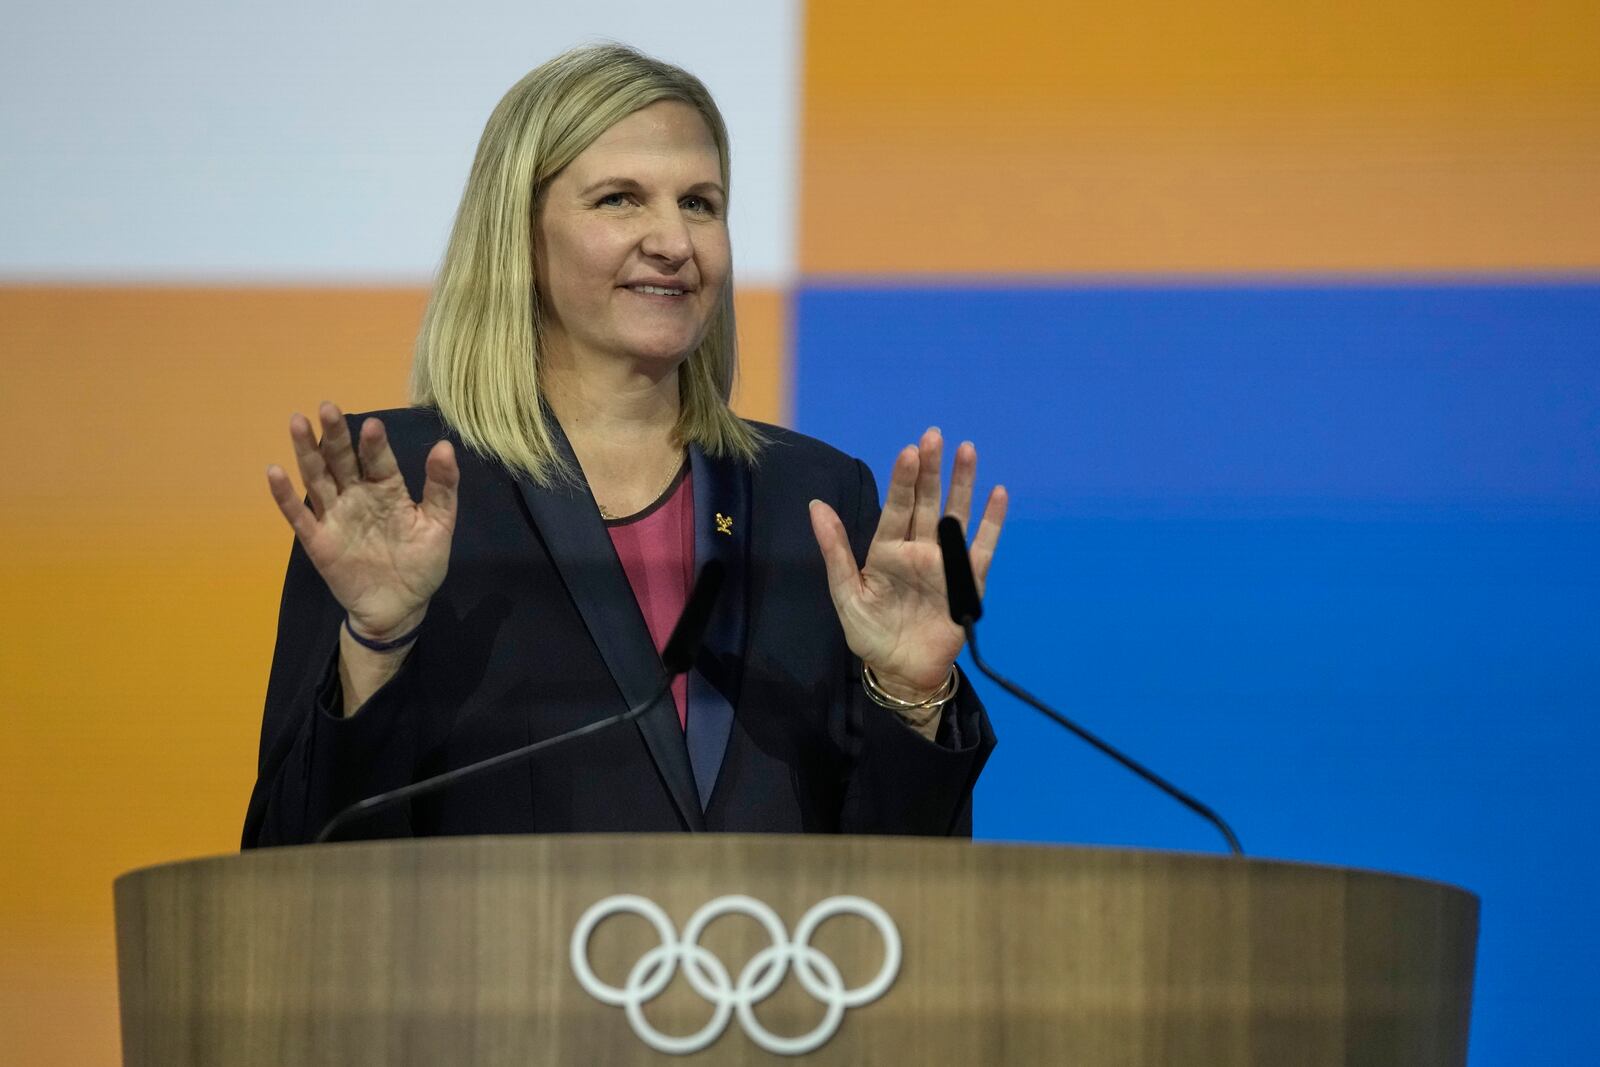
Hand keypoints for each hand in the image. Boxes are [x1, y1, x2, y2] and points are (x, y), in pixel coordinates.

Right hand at [266, 402, 458, 640]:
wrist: (400, 607)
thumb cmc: (420, 563)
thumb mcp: (439, 525)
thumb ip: (443, 488)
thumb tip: (444, 445)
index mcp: (387, 489)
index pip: (378, 460)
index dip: (375, 444)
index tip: (373, 426)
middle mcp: (357, 496)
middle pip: (341, 459)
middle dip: (334, 434)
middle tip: (328, 407)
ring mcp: (335, 516)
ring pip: (317, 478)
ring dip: (306, 451)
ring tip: (298, 422)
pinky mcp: (318, 541)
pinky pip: (299, 515)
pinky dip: (285, 495)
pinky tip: (275, 472)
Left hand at [809, 428, 1006, 700]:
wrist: (901, 672)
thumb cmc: (870, 634)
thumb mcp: (845, 593)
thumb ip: (834, 550)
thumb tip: (815, 505)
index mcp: (887, 550)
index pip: (897, 507)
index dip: (903, 480)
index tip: (909, 451)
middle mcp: (917, 549)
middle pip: (926, 501)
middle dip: (931, 469)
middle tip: (935, 435)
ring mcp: (944, 563)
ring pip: (955, 515)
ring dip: (962, 484)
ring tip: (967, 450)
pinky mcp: (968, 582)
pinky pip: (982, 547)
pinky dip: (991, 522)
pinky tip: (998, 494)